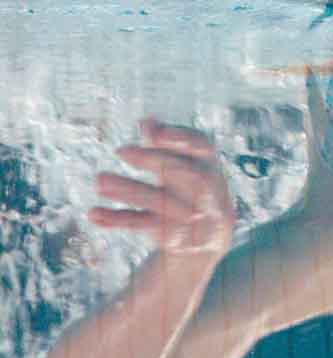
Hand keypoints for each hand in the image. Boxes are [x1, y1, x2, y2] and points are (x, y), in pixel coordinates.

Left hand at [89, 120, 234, 253]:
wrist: (213, 230)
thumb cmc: (192, 182)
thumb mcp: (184, 160)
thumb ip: (165, 142)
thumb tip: (146, 121)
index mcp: (208, 162)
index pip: (199, 146)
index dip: (179, 139)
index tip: (154, 133)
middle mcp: (206, 188)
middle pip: (184, 174)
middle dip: (154, 161)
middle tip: (121, 150)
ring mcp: (191, 214)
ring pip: (160, 202)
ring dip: (130, 191)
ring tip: (99, 181)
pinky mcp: (173, 235)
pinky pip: (143, 226)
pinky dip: (118, 220)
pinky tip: (94, 213)